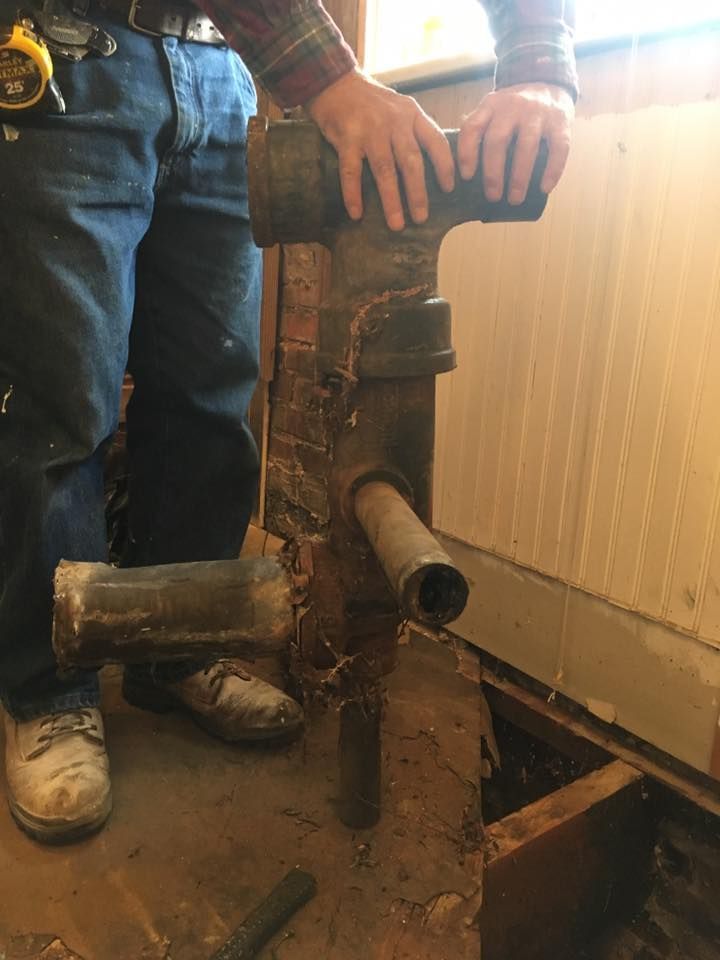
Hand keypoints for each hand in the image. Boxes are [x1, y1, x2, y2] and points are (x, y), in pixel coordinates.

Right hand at [306, 69, 454, 231]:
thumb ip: (413, 130)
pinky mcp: (346, 137)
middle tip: (421, 218)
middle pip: (411, 161)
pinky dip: (353, 194)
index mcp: (411, 114)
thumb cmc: (370, 101)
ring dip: (392, 200)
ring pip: (385, 170)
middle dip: (418, 193)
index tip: (449, 188)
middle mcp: (394, 121)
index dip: (444, 166)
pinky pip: (351, 171)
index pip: (435, 140)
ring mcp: (369, 130)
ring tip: (397, 224)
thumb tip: (430, 166)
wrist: (335, 82)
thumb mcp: (399, 107)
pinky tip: (356, 214)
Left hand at [458, 83, 574, 203]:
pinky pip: (558, 147)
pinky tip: (544, 188)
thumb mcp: (493, 108)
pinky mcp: (561, 121)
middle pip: (498, 140)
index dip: (467, 153)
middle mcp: (513, 106)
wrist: (548, 81)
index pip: (472, 128)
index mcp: (491, 105)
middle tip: (493, 196)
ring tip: (515, 199)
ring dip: (520, 177)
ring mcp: (538, 112)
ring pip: (527, 146)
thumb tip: (462, 169)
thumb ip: (479, 129)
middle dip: (493, 173)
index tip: (467, 177)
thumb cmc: (514, 108)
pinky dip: (552, 170)